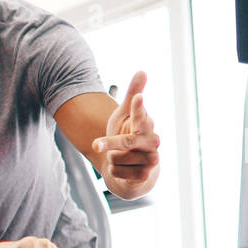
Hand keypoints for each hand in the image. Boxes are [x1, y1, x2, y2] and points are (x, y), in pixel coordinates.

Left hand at [92, 71, 160, 195]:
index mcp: (147, 126)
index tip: (137, 98)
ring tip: (119, 156)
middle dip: (109, 143)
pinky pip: (116, 172)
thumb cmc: (129, 133)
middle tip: (95, 144)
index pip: (142, 116)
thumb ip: (133, 94)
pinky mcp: (143, 177)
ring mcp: (150, 161)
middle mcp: (152, 143)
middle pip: (125, 142)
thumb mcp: (125, 115)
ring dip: (111, 158)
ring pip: (116, 159)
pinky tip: (122, 169)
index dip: (139, 108)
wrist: (135, 165)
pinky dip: (112, 171)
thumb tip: (142, 70)